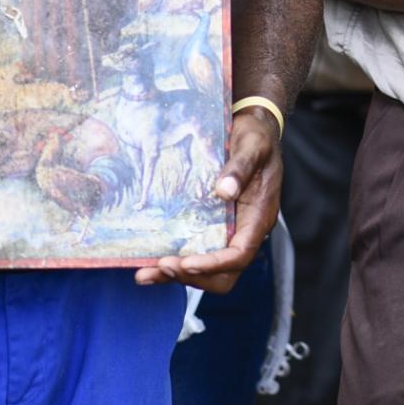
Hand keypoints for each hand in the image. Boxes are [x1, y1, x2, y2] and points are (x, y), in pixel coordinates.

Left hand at [138, 106, 278, 291]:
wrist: (253, 128)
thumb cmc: (256, 137)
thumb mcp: (253, 146)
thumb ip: (241, 167)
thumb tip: (224, 191)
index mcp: (259, 216)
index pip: (240, 253)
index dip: (215, 264)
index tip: (188, 262)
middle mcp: (244, 230)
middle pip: (224, 273)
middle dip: (193, 276)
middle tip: (163, 266)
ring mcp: (228, 231)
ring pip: (207, 271)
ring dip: (176, 276)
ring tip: (144, 274)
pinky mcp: (212, 226)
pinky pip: (194, 254)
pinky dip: (172, 265)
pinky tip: (148, 266)